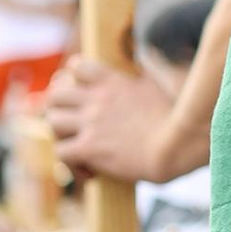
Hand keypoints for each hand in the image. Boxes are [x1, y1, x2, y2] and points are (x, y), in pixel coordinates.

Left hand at [45, 54, 175, 186]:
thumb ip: (148, 71)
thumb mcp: (161, 85)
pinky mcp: (90, 148)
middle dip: (60, 109)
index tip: (83, 93)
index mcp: (113, 81)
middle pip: (56, 94)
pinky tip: (89, 172)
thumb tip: (150, 59)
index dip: (74, 79)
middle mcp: (96, 99)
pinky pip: (61, 152)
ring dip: (62, 136)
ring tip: (78, 147)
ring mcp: (91, 123)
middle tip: (73, 124)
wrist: (178, 146)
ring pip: (52, 122)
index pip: (77, 66)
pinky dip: (70, 163)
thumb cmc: (177, 118)